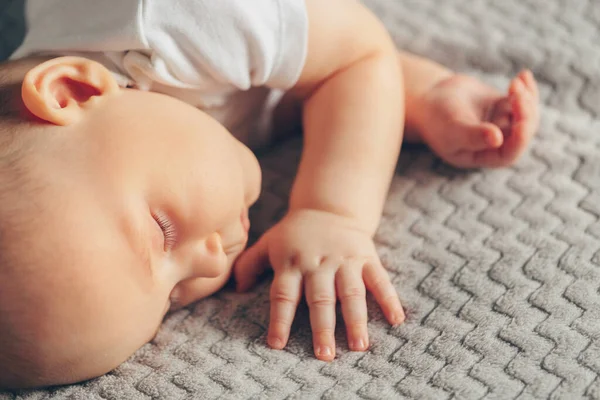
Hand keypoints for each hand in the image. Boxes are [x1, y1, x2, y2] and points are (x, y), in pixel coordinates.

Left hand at [234, 209, 404, 360]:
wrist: (329, 207)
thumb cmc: (295, 233)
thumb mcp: (269, 242)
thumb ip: (250, 264)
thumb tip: (237, 288)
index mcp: (292, 263)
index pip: (284, 294)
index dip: (280, 319)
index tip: (277, 344)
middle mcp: (318, 264)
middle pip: (320, 298)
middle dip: (322, 328)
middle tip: (325, 356)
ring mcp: (344, 261)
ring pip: (351, 292)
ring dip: (356, 319)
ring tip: (359, 346)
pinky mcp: (367, 257)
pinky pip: (379, 279)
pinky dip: (389, 298)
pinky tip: (396, 319)